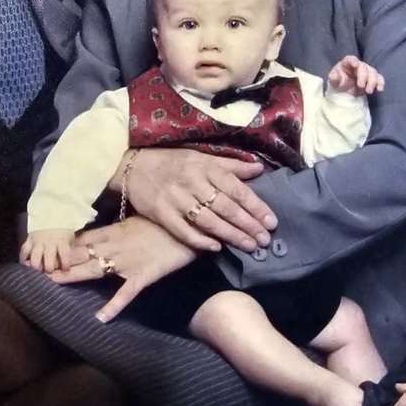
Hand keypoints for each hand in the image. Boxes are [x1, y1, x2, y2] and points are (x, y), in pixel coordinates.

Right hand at [20, 229, 83, 272]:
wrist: (51, 210)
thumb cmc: (62, 224)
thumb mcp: (69, 234)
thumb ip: (69, 245)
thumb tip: (75, 256)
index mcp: (61, 241)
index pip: (64, 257)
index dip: (65, 265)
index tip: (65, 269)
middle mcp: (49, 243)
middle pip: (48, 262)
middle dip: (49, 269)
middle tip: (49, 271)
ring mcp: (38, 242)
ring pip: (35, 259)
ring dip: (36, 266)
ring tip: (37, 270)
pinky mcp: (29, 239)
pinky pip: (24, 250)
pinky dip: (23, 258)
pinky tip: (25, 263)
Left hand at [48, 216, 197, 322]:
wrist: (190, 228)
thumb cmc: (165, 221)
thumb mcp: (138, 218)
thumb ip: (119, 226)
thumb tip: (106, 228)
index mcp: (114, 230)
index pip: (81, 238)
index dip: (62, 245)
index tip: (45, 249)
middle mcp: (114, 246)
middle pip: (80, 254)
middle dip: (59, 261)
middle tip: (38, 268)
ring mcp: (126, 262)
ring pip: (94, 270)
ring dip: (73, 277)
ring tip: (52, 282)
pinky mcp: (142, 277)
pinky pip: (125, 294)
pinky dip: (113, 307)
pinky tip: (100, 319)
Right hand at [122, 149, 273, 252]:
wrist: (134, 166)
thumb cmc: (173, 161)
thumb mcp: (202, 157)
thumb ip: (230, 165)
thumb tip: (259, 169)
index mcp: (205, 166)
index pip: (235, 188)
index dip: (255, 206)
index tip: (271, 221)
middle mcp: (192, 182)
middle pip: (225, 207)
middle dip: (247, 225)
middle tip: (265, 240)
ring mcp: (175, 199)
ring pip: (208, 220)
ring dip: (230, 235)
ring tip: (249, 246)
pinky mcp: (161, 213)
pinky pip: (183, 230)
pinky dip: (200, 240)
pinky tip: (216, 248)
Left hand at [327, 55, 384, 96]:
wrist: (345, 90)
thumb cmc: (339, 82)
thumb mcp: (333, 81)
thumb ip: (333, 78)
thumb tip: (334, 76)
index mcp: (347, 63)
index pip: (351, 59)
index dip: (354, 61)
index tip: (356, 65)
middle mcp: (359, 65)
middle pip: (364, 67)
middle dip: (364, 76)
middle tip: (360, 86)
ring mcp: (367, 71)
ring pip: (373, 72)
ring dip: (372, 81)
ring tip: (368, 91)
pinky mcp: (372, 78)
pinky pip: (379, 78)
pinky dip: (380, 83)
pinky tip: (379, 89)